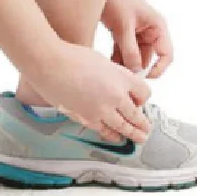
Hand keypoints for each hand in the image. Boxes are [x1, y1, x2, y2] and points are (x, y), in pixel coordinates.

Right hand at [20, 40, 151, 143]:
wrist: (50, 64)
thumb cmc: (71, 57)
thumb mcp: (101, 61)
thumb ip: (113, 75)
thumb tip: (116, 86)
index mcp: (122, 77)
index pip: (144, 93)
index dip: (143, 98)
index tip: (140, 100)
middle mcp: (116, 95)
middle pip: (137, 115)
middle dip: (143, 124)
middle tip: (146, 129)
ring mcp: (102, 109)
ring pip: (124, 127)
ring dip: (133, 134)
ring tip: (139, 138)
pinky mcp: (87, 118)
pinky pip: (105, 131)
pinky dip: (113, 136)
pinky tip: (116, 137)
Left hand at [101, 0, 172, 78]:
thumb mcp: (122, 27)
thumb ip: (130, 50)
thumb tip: (135, 71)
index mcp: (157, 26)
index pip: (166, 54)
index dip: (158, 68)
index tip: (144, 78)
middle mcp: (150, 30)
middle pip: (148, 57)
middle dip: (137, 68)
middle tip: (122, 77)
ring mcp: (137, 32)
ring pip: (135, 55)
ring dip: (125, 64)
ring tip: (112, 72)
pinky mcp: (123, 32)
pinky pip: (124, 50)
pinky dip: (117, 57)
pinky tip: (107, 65)